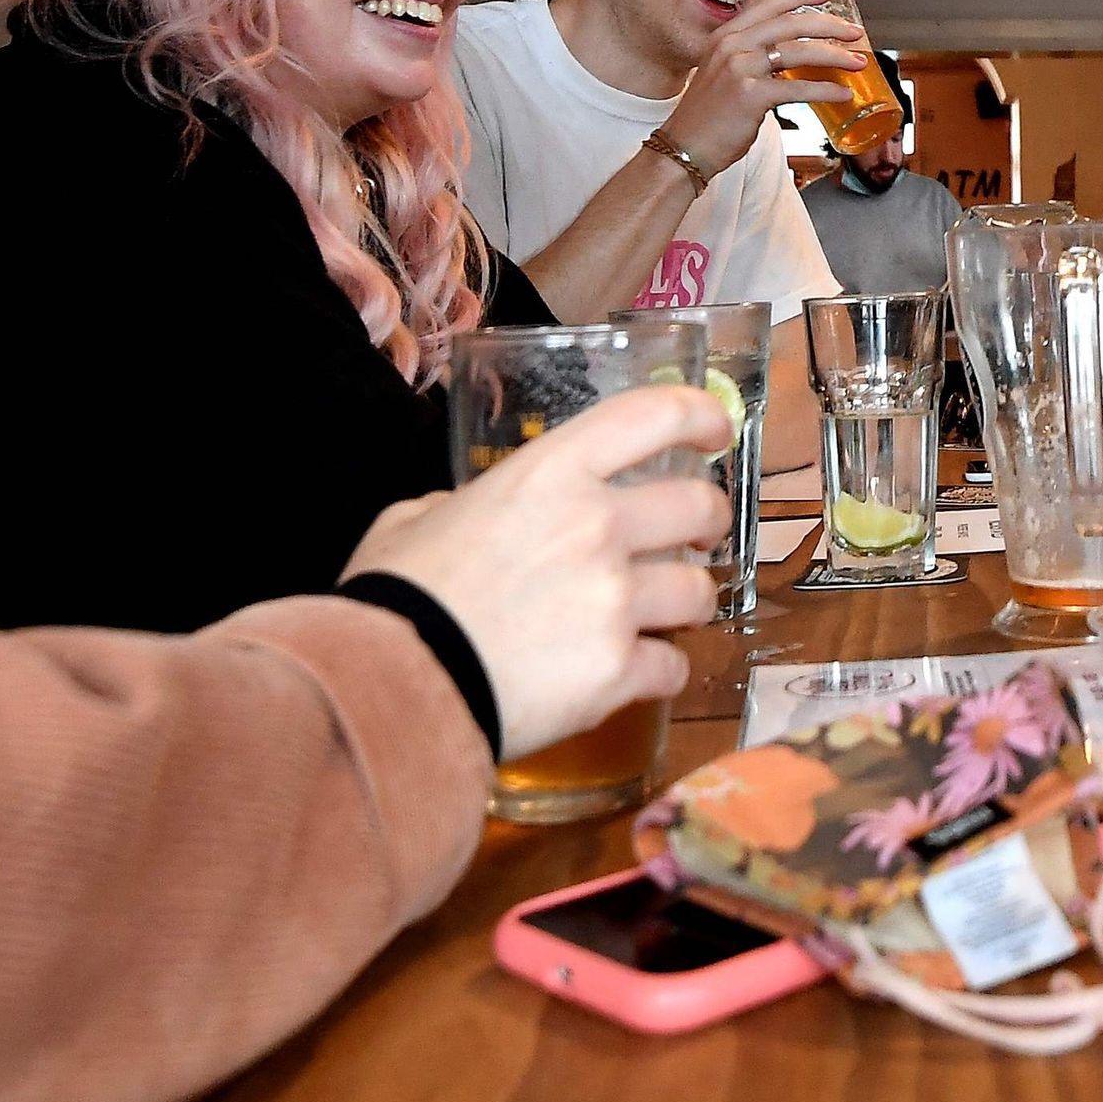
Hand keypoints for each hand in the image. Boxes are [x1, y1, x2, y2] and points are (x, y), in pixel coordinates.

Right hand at [348, 382, 731, 756]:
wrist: (389, 687)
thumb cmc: (394, 596)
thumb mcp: (412, 520)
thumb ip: (458, 506)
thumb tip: (463, 516)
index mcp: (551, 474)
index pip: (654, 415)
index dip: (699, 415)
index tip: (713, 433)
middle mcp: (597, 526)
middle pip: (701, 506)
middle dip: (707, 523)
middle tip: (691, 540)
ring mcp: (614, 601)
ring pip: (700, 591)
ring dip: (687, 602)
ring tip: (662, 615)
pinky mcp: (618, 671)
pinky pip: (674, 667)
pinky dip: (660, 673)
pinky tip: (633, 675)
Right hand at [663, 0, 875, 165]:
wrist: (684, 146)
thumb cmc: (707, 115)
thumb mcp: (722, 71)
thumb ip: (750, 57)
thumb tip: (788, 56)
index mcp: (727, 34)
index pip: (769, 3)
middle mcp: (732, 45)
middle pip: (791, 24)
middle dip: (830, 26)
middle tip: (854, 32)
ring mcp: (740, 68)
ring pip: (799, 52)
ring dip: (835, 56)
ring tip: (857, 62)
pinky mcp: (751, 96)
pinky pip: (798, 89)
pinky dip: (825, 90)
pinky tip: (841, 93)